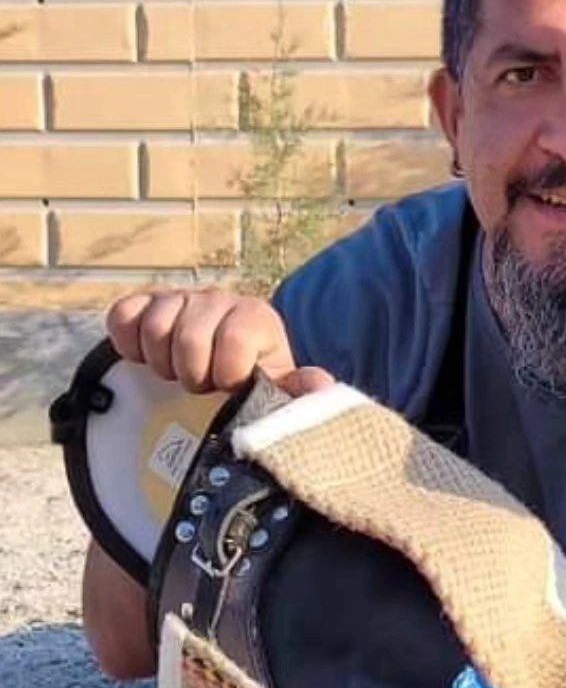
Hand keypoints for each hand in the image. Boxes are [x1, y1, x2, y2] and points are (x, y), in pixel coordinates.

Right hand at [106, 288, 297, 394]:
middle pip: (189, 338)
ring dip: (162, 363)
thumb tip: (320, 387)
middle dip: (192, 374)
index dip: (227, 374)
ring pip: (155, 329)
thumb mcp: (280, 388)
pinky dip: (128, 343)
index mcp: (254, 316)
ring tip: (178, 373)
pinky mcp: (144, 302)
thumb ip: (300, 390)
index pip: (234, 340)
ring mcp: (179, 298)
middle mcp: (218, 300)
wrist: (222, 365)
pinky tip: (146, 358)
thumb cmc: (253, 380)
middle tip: (201, 384)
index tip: (228, 387)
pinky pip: (122, 315)